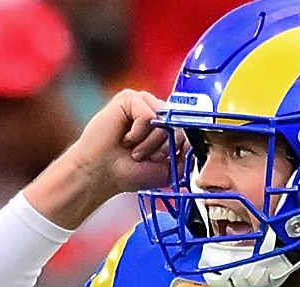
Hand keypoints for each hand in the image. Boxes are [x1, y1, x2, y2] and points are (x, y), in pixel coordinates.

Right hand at [65, 89, 183, 194]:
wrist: (102, 175)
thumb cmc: (130, 172)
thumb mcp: (170, 169)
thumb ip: (187, 153)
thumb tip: (196, 137)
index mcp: (167, 125)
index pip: (187, 127)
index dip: (178, 145)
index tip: (161, 159)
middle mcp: (156, 111)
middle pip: (178, 124)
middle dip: (163, 147)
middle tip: (143, 156)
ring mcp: (143, 102)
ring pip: (163, 120)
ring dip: (149, 142)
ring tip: (133, 149)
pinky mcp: (128, 98)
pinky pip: (147, 115)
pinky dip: (137, 133)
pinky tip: (124, 139)